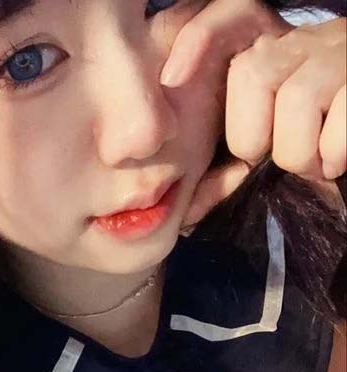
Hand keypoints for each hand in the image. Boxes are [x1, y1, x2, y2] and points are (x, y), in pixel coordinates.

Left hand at [160, 0, 346, 226]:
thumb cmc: (322, 143)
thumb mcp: (277, 145)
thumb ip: (231, 168)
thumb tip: (186, 211)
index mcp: (280, 57)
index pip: (232, 29)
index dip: (198, 43)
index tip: (173, 81)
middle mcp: (310, 45)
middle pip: (254, 72)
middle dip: (252, 136)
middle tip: (275, 160)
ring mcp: (340, 58)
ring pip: (296, 98)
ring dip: (298, 153)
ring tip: (316, 167)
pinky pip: (341, 121)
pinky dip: (334, 154)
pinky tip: (338, 161)